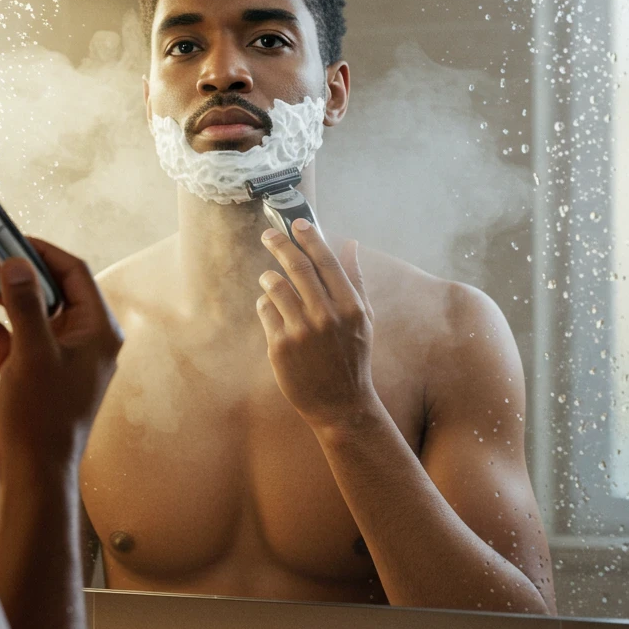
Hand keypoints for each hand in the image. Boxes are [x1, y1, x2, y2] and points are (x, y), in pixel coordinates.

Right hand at [0, 239, 121, 472]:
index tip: (10, 238)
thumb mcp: (32, 354)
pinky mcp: (36, 372)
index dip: (43, 252)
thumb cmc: (44, 418)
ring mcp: (59, 355)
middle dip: (12, 275)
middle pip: (48, 290)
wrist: (36, 473)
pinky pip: (12, 338)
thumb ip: (24, 305)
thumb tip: (16, 262)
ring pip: (27, 313)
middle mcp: (84, 339)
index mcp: (98, 330)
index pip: (75, 273)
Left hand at [256, 220, 376, 429]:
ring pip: (275, 286)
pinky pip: (265, 311)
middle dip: (280, 245)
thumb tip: (350, 244)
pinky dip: (265, 304)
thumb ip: (356, 280)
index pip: (327, 261)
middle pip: (298, 268)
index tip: (298, 223)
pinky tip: (271, 308)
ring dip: (269, 276)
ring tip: (269, 278)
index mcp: (350, 307)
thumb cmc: (352, 358)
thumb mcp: (364, 319)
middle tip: (269, 235)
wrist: (340, 404)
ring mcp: (302, 332)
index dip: (311, 238)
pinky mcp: (280, 347)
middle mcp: (327, 316)